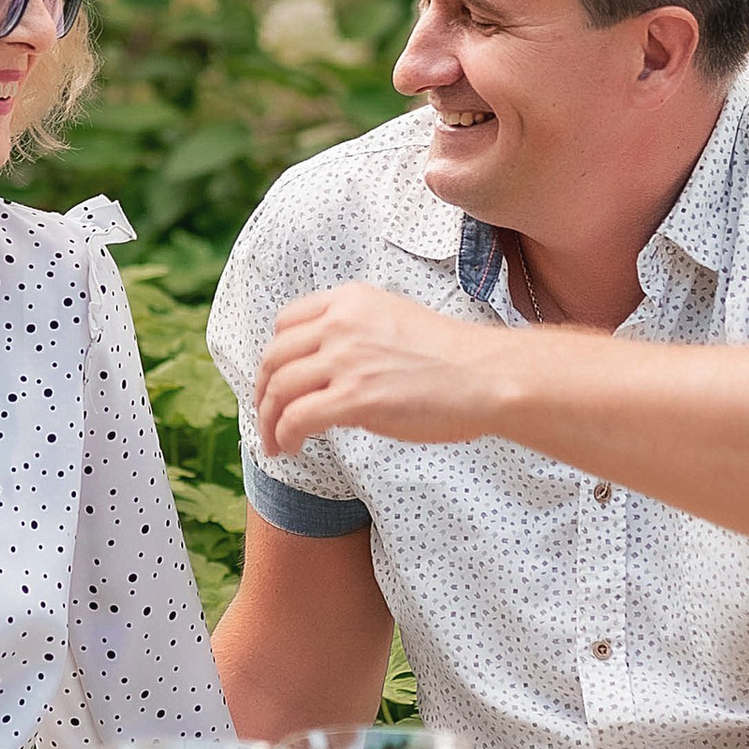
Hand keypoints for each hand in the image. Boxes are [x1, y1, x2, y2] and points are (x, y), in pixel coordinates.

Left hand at [254, 285, 515, 463]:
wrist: (485, 375)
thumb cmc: (451, 358)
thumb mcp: (394, 321)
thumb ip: (356, 333)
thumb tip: (327, 367)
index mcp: (350, 300)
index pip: (286, 321)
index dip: (275, 355)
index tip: (275, 380)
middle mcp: (341, 323)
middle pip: (274, 356)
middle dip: (263, 392)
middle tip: (267, 417)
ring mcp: (346, 359)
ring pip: (278, 389)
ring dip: (268, 421)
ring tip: (275, 442)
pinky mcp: (355, 397)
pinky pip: (297, 418)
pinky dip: (284, 436)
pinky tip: (291, 448)